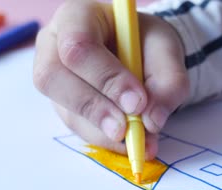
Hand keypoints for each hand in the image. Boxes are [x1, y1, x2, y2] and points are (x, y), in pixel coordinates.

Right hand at [33, 0, 188, 159]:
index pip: (77, 46)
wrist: (139, 53)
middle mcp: (54, 45)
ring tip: (138, 140)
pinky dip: (105, 139)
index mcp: (77, 17)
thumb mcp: (166, 51)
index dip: (105, 77)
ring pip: (65, 110)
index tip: (137, 102)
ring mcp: (54, 78)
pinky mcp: (63, 105)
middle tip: (127, 130)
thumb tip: (152, 121)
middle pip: (53, 78)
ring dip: (102, 130)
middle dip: (94, 108)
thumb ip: (168, 81)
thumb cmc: (145, 43)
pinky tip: (128, 141)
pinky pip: (77, 127)